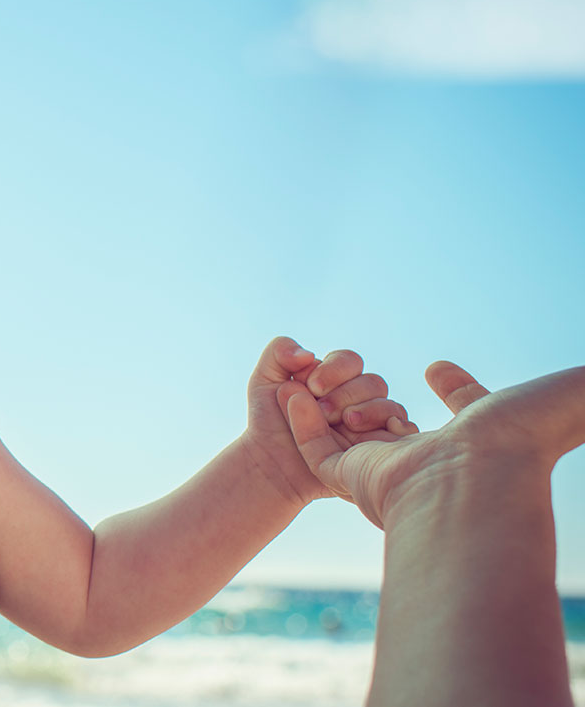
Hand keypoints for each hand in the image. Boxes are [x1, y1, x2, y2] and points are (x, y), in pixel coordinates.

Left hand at [242, 337, 409, 503]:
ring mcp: (371, 425)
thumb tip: (308, 353)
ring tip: (344, 423)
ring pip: (391, 406)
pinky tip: (367, 434)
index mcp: (335, 380)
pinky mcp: (380, 449)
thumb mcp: (264, 382)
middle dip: (347, 394)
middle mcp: (357, 400)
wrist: (272, 467)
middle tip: (324, 411)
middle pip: (373, 383)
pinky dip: (393, 429)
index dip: (334, 369)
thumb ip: (279, 352)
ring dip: (368, 411)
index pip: (350, 361)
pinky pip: (405, 433)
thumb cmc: (269, 424)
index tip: (311, 385)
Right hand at [288, 361, 584, 527]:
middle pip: (395, 424)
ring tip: (313, 377)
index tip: (438, 371)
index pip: (464, 413)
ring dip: (328, 404)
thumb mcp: (555, 399)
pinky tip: (294, 394)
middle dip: (372, 398)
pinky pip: (315, 448)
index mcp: (478, 447)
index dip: (453, 390)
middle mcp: (431, 464)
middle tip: (356, 371)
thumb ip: (573, 388)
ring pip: (347, 435)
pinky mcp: (349, 479)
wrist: (478, 476)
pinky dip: (300, 422)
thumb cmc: (519, 441)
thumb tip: (580, 372)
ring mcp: (387, 474)